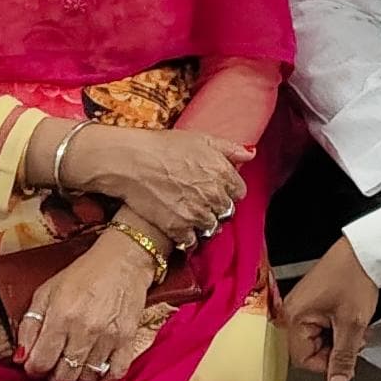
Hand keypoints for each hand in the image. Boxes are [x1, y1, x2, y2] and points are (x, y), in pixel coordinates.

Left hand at [18, 232, 159, 380]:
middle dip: (53, 376)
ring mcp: (108, 337)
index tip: (36, 364)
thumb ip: (29, 325)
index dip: (33, 369)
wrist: (123, 261)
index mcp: (60, 316)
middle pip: (62, 376)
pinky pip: (114, 375)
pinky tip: (93, 378)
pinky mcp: (127, 340)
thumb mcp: (46, 292)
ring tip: (72, 368)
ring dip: (75, 380)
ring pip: (86, 379)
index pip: (39, 363)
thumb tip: (20, 358)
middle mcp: (84, 329)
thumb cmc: (82, 275)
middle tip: (54, 366)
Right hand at [63, 124, 254, 246]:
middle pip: (226, 212)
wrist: (130, 162)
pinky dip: (187, 237)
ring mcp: (197, 214)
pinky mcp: (178, 229)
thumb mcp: (199, 139)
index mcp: (222, 173)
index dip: (227, 190)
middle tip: (200, 202)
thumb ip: (228, 148)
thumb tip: (250, 154)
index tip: (216, 189)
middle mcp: (213, 196)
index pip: (238, 192)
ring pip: (211, 228)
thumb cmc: (162, 147)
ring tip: (189, 214)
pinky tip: (178, 227)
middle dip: (216, 207)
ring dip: (203, 223)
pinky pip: (192, 241)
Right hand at [279, 239, 380, 380]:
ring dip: (339, 338)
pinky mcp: (312, 300)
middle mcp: (292, 310)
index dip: (328, 362)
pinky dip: (337, 326)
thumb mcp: (352, 324)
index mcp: (294, 316)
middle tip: (354, 338)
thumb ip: (344, 358)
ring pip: (318, 338)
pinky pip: (320, 325)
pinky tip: (350, 318)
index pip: (303, 359)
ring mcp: (301, 305)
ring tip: (355, 325)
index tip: (346, 356)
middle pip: (310, 349)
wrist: (365, 251)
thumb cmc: (354, 277)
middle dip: (336, 348)